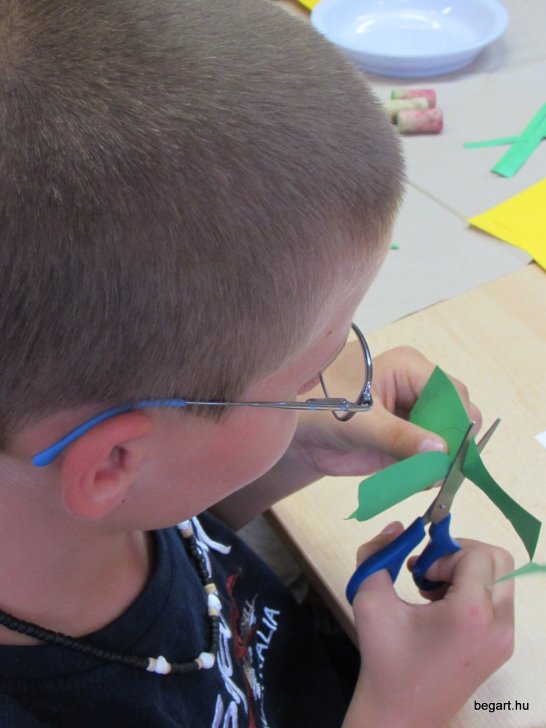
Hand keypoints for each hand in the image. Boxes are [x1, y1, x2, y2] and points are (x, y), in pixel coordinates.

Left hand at [213, 345, 481, 526]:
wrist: (298, 434)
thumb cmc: (321, 409)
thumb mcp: (362, 423)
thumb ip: (400, 437)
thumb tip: (441, 451)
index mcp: (410, 368)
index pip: (452, 392)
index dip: (458, 421)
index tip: (454, 452)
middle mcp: (419, 389)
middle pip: (456, 416)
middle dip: (452, 445)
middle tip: (441, 471)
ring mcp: (415, 416)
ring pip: (447, 440)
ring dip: (442, 462)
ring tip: (427, 479)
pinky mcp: (408, 441)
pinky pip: (431, 458)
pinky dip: (429, 472)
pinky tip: (417, 481)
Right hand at [343, 524, 513, 727]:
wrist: (400, 715)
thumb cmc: (384, 658)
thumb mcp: (369, 599)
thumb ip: (377, 553)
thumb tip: (397, 527)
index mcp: (471, 614)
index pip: (477, 554)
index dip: (445, 551)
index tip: (420, 569)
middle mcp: (498, 625)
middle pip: (498, 560)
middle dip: (460, 555)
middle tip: (428, 572)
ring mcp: (504, 639)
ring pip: (499, 578)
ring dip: (466, 572)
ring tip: (431, 591)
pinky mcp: (501, 647)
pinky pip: (496, 599)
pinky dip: (471, 591)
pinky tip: (440, 608)